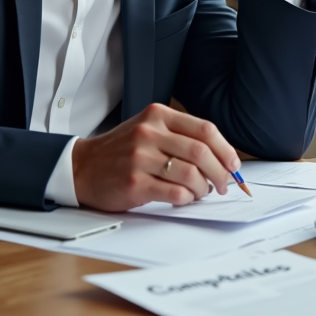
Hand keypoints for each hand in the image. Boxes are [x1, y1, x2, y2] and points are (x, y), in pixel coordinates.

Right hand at [71, 102, 241, 211]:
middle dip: (220, 172)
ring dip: (203, 188)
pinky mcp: (134, 183)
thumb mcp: (147, 130)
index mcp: (157, 116)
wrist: (82, 167)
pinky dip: (186, 199)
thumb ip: (180, 137)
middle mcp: (149, 133)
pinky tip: (184, 198)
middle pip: (201, 152)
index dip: (225, 149)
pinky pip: (175, 193)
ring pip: (191, 174)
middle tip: (223, 184)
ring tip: (201, 192)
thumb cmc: (121, 151)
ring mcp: (140, 158)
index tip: (234, 164)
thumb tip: (220, 157)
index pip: (204, 129)